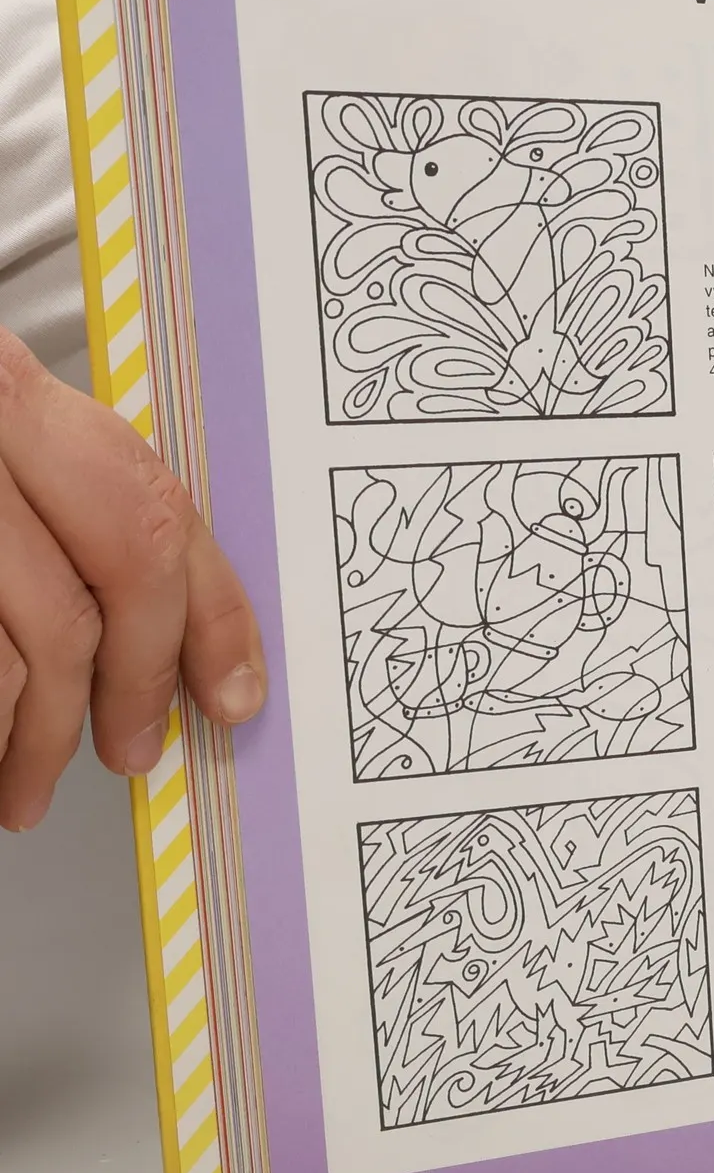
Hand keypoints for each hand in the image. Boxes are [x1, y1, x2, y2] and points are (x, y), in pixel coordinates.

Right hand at [0, 329, 263, 829]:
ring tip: (25, 782)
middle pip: (84, 598)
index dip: (210, 622)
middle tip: (129, 751)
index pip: (150, 518)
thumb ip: (76, 503)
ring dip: (30, 739)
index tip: (232, 693)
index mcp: (5, 390)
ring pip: (10, 652)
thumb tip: (180, 632)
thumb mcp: (6, 426)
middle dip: (126, 692)